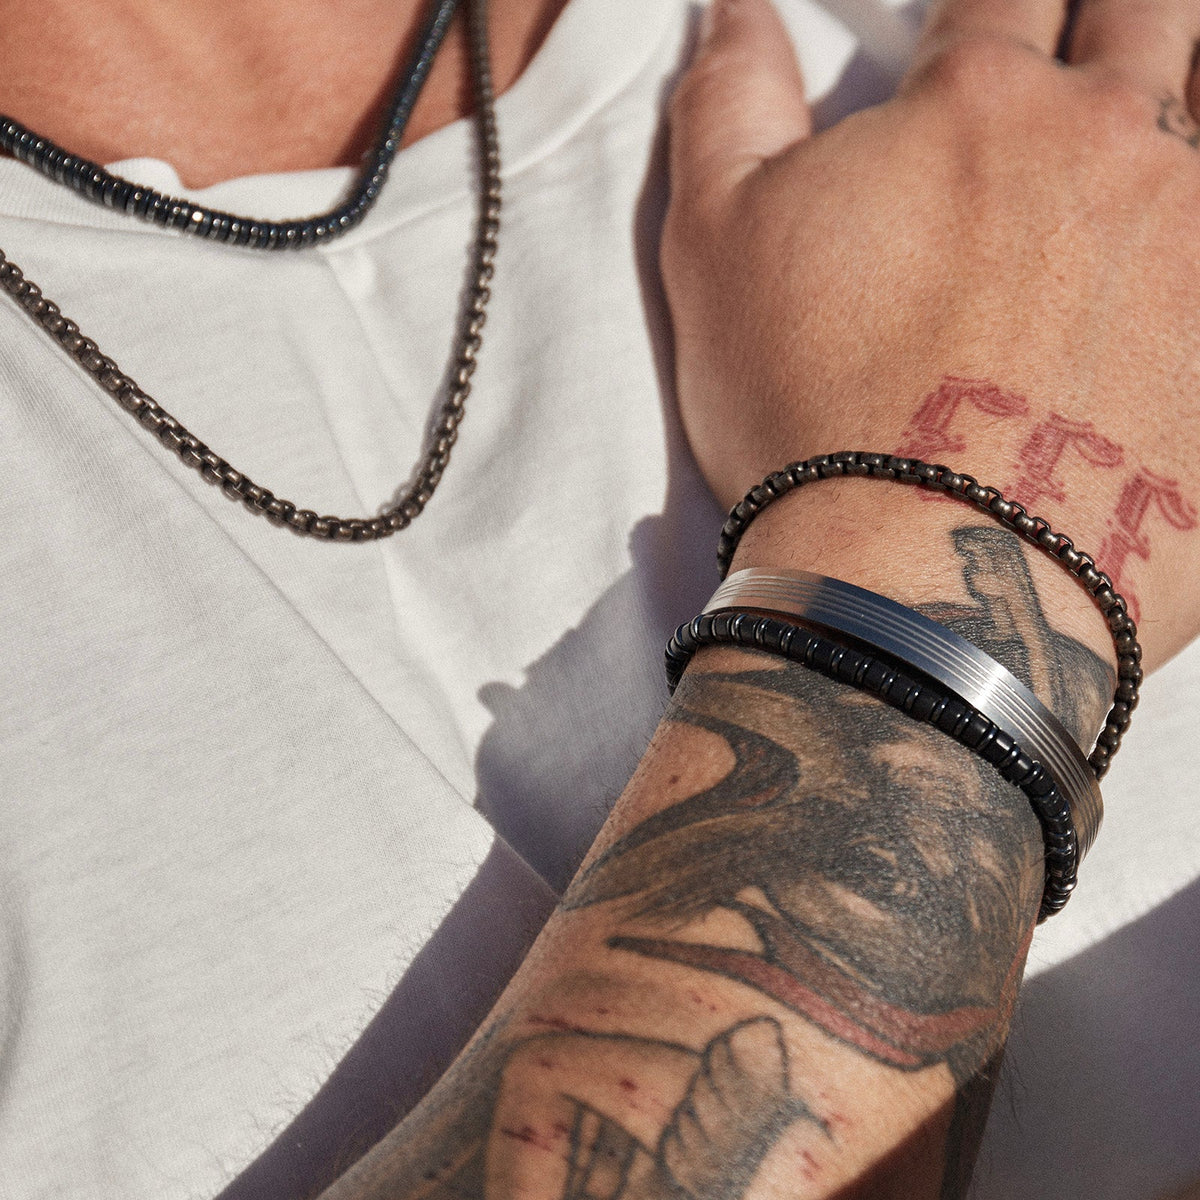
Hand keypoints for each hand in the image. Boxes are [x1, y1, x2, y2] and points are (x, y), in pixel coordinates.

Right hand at [662, 0, 1199, 668]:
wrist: (918, 583)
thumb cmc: (804, 412)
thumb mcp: (716, 245)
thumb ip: (729, 100)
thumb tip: (739, 6)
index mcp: (980, 106)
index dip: (993, 2)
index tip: (985, 30)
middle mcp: (1114, 150)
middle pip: (1148, 16)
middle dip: (1115, 21)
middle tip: (1087, 55)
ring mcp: (1196, 250)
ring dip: (1172, 124)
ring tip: (1129, 178)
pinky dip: (1188, 259)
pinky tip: (1164, 288)